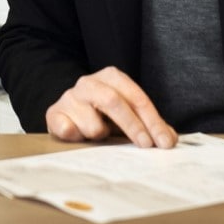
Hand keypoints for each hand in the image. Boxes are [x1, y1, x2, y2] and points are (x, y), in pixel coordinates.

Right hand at [46, 67, 177, 147]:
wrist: (67, 111)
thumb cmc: (103, 114)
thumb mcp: (128, 114)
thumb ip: (149, 124)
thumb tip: (170, 139)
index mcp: (111, 77)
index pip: (136, 98)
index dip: (153, 121)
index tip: (163, 142)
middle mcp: (89, 83)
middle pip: (114, 102)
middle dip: (133, 126)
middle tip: (146, 146)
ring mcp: (70, 98)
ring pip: (92, 124)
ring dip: (100, 136)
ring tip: (97, 136)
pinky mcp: (54, 114)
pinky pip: (68, 130)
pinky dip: (77, 137)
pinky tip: (77, 136)